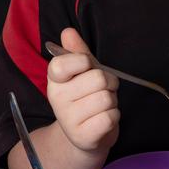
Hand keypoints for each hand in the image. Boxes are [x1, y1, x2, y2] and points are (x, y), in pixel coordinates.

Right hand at [46, 28, 119, 153]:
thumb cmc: (85, 99)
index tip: (87, 67)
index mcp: (54, 80)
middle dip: (109, 83)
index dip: (84, 62)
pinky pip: (110, 117)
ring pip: (106, 98)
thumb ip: (77, 52)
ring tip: (102, 107)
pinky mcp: (83, 136)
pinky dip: (114, 117)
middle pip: (98, 78)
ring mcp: (68, 119)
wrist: (83, 137)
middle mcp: (57, 99)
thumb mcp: (81, 73)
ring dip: (112, 101)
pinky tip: (103, 120)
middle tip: (101, 91)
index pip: (63, 63)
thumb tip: (68, 32)